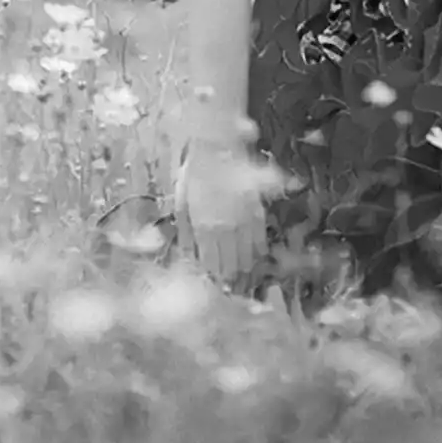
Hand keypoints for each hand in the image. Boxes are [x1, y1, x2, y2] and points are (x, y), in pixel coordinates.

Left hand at [174, 134, 268, 290]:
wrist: (217, 150)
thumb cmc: (194, 176)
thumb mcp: (182, 205)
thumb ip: (188, 235)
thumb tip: (191, 259)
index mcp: (205, 228)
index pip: (212, 264)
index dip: (214, 281)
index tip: (216, 291)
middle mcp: (227, 229)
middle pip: (231, 265)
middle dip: (230, 281)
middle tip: (231, 292)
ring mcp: (245, 222)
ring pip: (248, 256)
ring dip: (245, 271)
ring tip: (243, 283)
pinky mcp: (258, 213)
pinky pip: (260, 240)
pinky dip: (257, 254)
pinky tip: (255, 261)